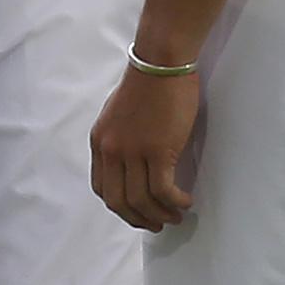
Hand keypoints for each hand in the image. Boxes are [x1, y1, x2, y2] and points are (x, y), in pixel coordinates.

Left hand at [90, 67, 198, 231]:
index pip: (102, 187)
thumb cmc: (147, 82)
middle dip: (138, 219)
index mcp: (100, 140)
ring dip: (161, 215)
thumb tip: (132, 165)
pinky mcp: (157, 150)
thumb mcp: (118, 114)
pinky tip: (185, 200)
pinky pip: (164, 191)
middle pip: (119, 202)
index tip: (136, 212)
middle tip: (157, 224)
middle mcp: (111, 149)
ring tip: (176, 215)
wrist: (161, 61)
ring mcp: (132, 151)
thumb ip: (119, 140)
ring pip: (143, 201)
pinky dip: (176, 202)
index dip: (120, 206)